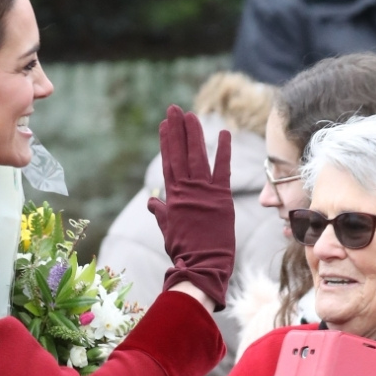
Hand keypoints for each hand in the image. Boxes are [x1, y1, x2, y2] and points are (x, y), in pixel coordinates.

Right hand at [149, 105, 235, 310]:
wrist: (202, 266)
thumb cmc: (185, 252)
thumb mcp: (169, 230)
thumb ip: (162, 212)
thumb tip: (152, 201)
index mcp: (174, 198)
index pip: (169, 163)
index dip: (167, 143)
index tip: (164, 124)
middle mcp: (187, 191)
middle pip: (181, 154)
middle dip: (177, 130)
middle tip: (175, 109)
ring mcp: (204, 193)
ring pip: (197, 157)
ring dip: (194, 134)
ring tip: (190, 115)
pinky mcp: (221, 198)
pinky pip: (223, 169)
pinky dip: (223, 151)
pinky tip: (223, 133)